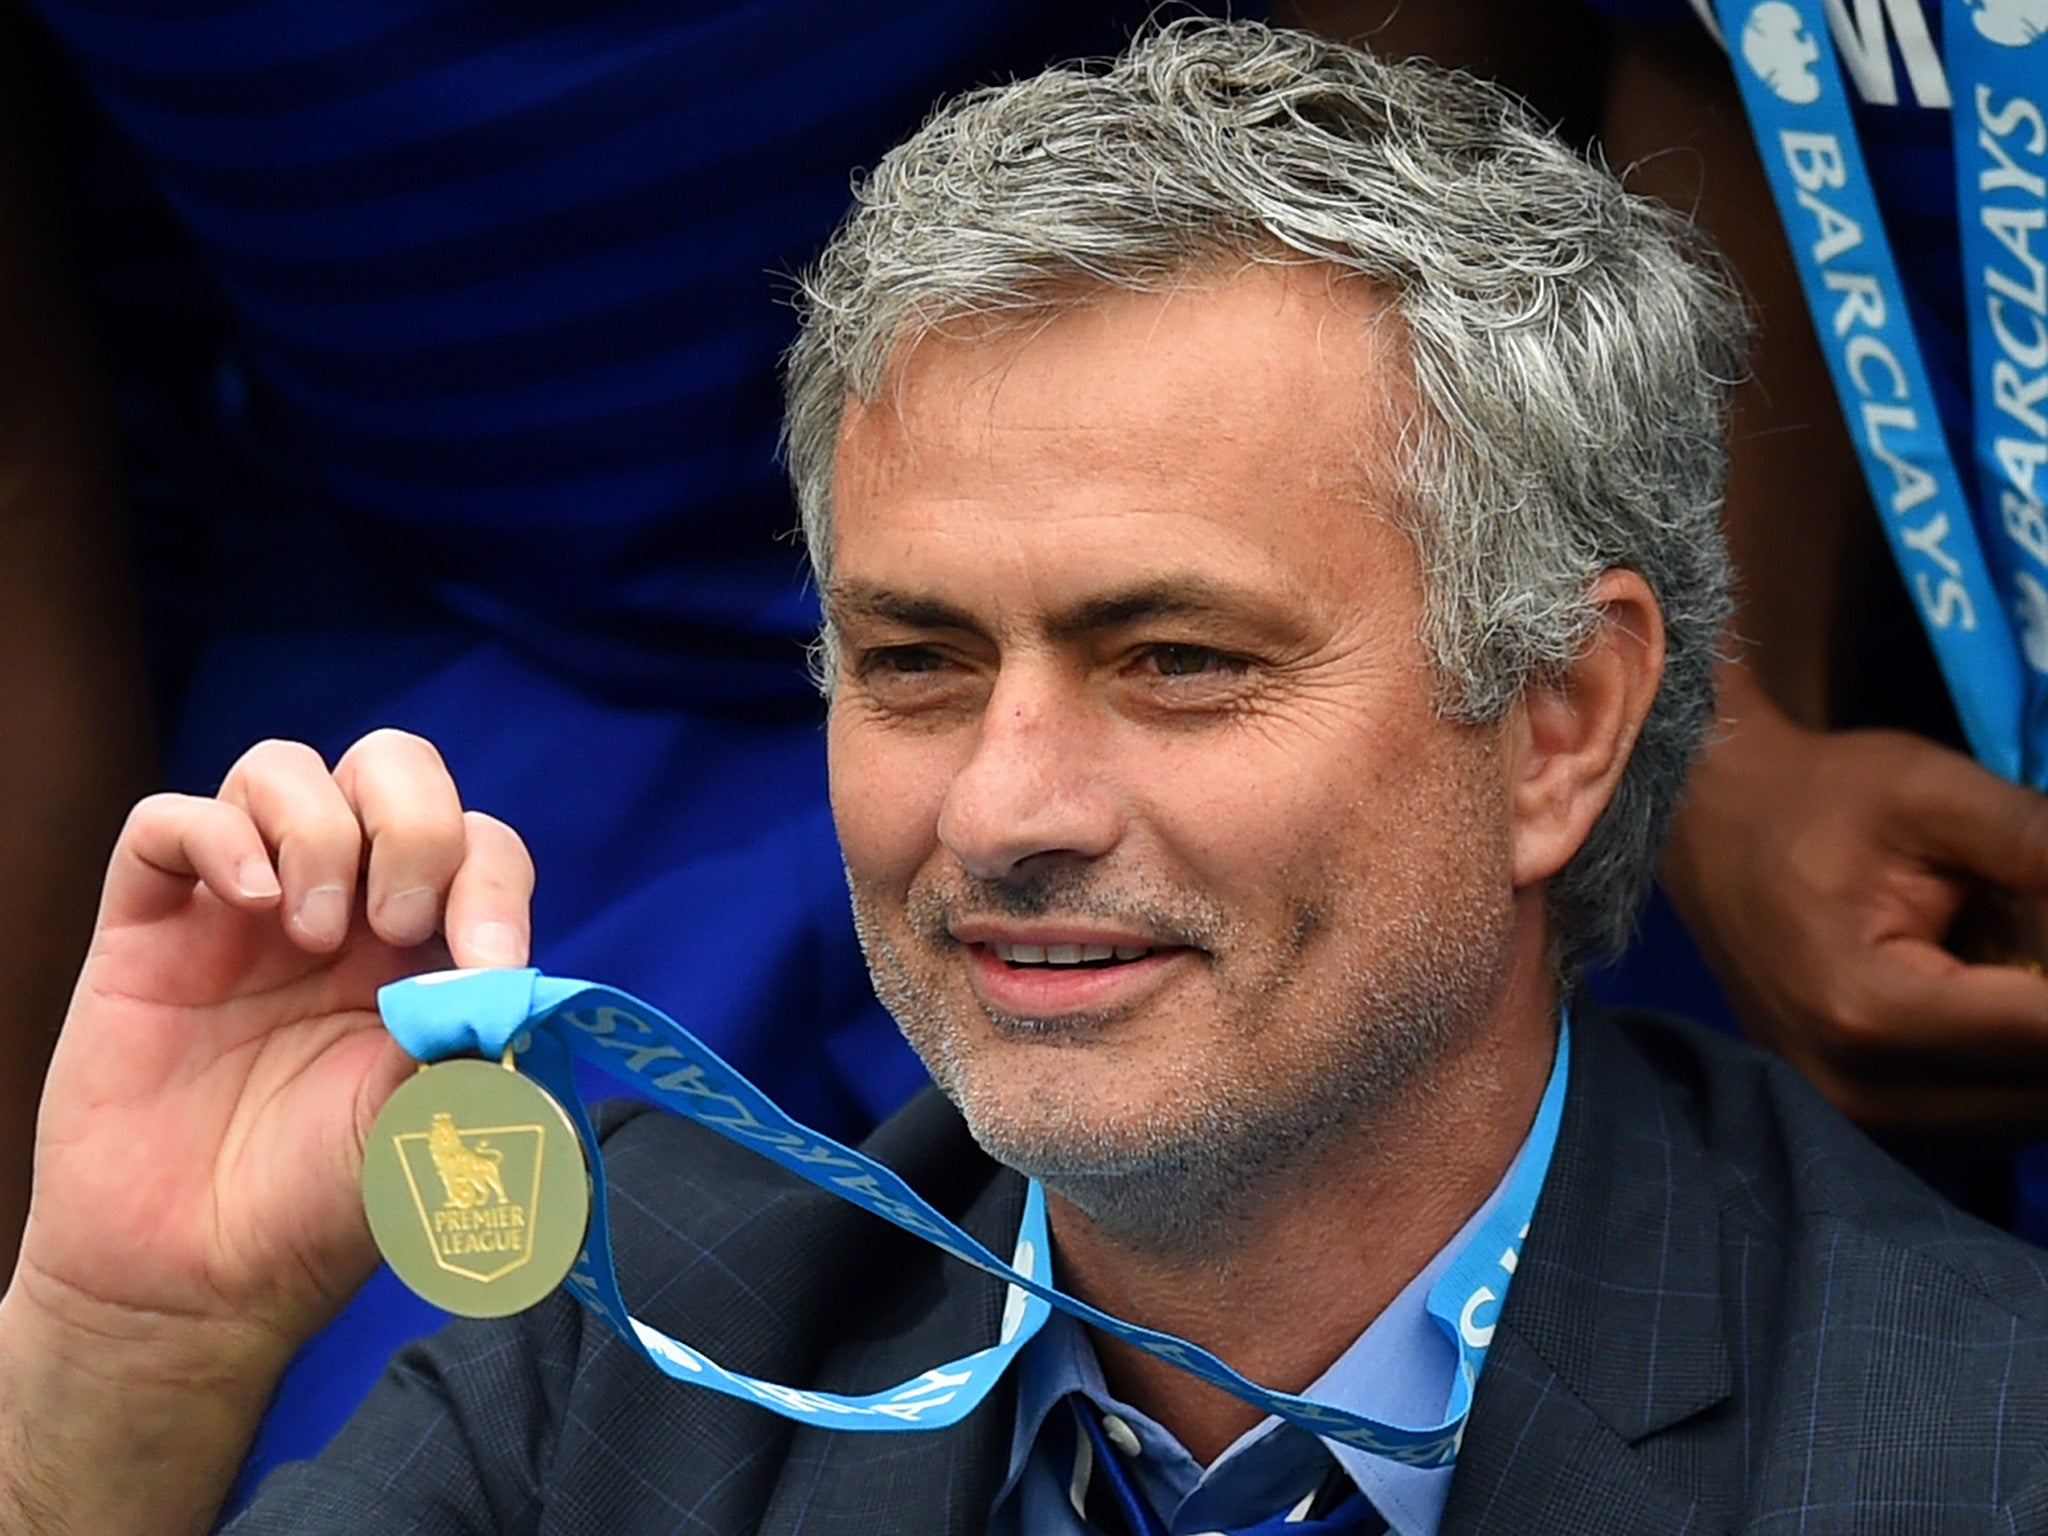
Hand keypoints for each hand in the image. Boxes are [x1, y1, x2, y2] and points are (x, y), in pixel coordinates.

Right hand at [7, 728, 531, 1388]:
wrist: (197, 1281)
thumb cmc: (322, 1206)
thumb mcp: (434, 1123)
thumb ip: (480, 1042)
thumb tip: (512, 984)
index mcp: (426, 948)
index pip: (483, 846)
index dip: (494, 883)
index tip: (487, 967)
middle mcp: (344, 907)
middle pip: (393, 768)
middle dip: (416, 822)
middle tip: (397, 927)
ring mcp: (245, 909)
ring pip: (285, 769)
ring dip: (322, 831)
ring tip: (316, 936)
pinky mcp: (151, 927)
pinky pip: (170, 820)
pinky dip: (220, 835)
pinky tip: (250, 904)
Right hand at [1665, 679, 2047, 1130]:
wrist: (1709, 826)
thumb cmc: (1816, 800)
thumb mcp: (1930, 791)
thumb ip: (2037, 841)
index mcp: (1869, 1012)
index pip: (2047, 1035)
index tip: (2034, 916)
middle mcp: (1858, 1090)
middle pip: (2041, 1090)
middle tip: (2012, 922)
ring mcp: (1852, 1117)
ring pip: (2020, 1114)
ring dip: (2034, 1041)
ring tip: (1996, 954)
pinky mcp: (1856, 1121)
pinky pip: (1980, 1118)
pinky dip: (2009, 1064)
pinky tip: (1982, 995)